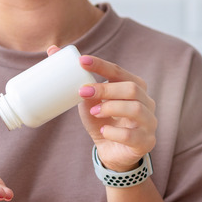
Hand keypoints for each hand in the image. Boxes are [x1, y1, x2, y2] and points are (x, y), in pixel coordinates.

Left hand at [47, 46, 157, 172]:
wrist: (111, 151)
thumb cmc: (102, 121)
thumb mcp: (89, 101)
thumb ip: (77, 80)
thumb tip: (52, 50)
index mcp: (135, 86)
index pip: (119, 71)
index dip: (101, 65)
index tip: (81, 61)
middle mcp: (146, 102)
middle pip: (131, 88)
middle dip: (106, 89)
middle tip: (83, 92)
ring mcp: (149, 122)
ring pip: (135, 109)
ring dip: (111, 108)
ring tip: (94, 112)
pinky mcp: (145, 142)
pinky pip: (132, 135)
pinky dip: (114, 133)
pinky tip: (103, 132)